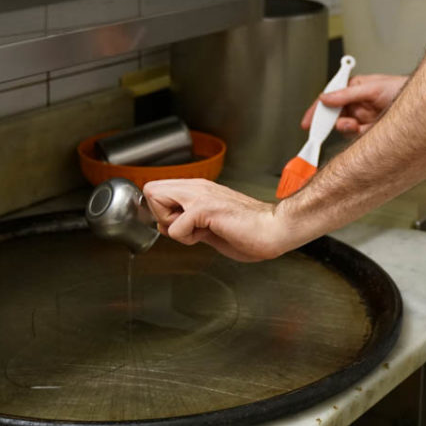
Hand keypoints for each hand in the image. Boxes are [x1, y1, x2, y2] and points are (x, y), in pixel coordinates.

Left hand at [143, 179, 303, 261]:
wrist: (274, 230)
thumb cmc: (250, 231)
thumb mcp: (209, 227)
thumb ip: (187, 223)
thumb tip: (165, 226)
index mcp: (198, 189)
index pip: (156, 189)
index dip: (160, 212)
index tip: (180, 226)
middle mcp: (197, 187)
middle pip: (151, 190)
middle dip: (160, 215)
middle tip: (186, 229)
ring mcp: (200, 195)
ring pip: (156, 200)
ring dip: (171, 224)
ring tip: (198, 232)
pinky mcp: (204, 208)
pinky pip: (174, 228)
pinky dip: (186, 239)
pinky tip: (207, 236)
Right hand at [300, 74, 407, 136]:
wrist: (425, 105)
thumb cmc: (402, 88)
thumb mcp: (373, 88)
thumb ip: (347, 94)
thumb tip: (325, 97)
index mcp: (354, 89)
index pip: (329, 98)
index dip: (317, 110)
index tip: (309, 122)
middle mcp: (356, 104)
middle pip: (334, 116)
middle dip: (332, 122)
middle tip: (326, 128)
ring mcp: (364, 118)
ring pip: (345, 129)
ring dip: (348, 128)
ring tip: (358, 125)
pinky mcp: (371, 131)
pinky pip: (358, 138)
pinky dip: (359, 136)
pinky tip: (366, 130)